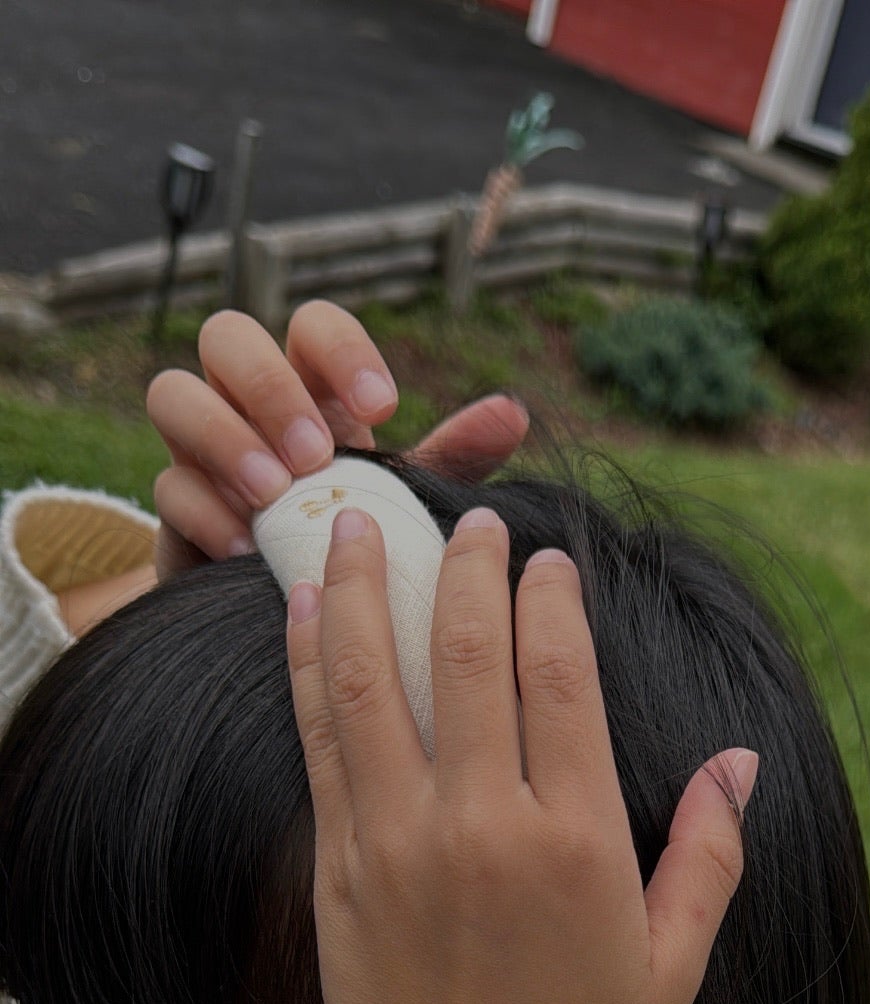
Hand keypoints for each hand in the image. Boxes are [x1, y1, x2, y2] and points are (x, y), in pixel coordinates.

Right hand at [147, 301, 528, 581]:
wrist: (305, 626)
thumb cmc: (362, 545)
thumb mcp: (410, 502)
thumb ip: (451, 459)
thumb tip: (513, 413)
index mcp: (312, 387)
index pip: (311, 324)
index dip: (341, 349)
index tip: (384, 407)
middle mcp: (248, 404)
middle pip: (227, 336)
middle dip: (270, 388)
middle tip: (316, 455)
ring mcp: (201, 451)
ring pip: (173, 394)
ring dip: (225, 437)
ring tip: (276, 495)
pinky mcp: (176, 510)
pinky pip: (168, 488)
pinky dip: (205, 512)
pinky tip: (249, 550)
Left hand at [284, 505, 758, 1003]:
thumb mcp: (673, 972)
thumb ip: (709, 857)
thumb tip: (741, 762)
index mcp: (576, 844)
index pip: (559, 678)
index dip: (550, 602)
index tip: (546, 559)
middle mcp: (482, 825)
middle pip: (469, 656)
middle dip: (466, 569)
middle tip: (467, 520)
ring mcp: (399, 841)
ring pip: (376, 680)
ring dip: (366, 589)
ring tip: (358, 524)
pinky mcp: (339, 868)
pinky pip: (323, 741)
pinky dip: (314, 669)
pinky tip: (310, 617)